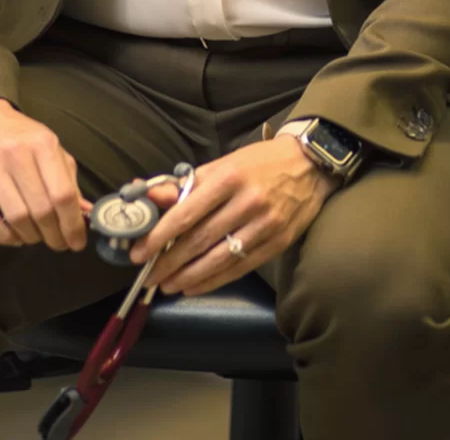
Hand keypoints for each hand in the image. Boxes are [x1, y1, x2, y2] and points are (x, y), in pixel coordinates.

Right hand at [0, 97, 88, 251]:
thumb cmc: (16, 134)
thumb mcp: (47, 145)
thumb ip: (67, 177)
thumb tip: (85, 212)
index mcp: (43, 144)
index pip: (63, 193)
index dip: (73, 224)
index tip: (76, 242)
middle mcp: (17, 153)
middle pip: (42, 209)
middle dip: (53, 235)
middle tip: (57, 244)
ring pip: (16, 217)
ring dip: (30, 236)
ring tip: (35, 238)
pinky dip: (3, 236)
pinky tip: (12, 237)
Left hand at [130, 136, 333, 295]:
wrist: (310, 165)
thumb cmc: (259, 163)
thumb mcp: (222, 164)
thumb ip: (186, 184)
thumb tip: (150, 197)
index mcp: (229, 177)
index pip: (187, 213)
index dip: (160, 236)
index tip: (140, 251)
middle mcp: (247, 202)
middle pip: (200, 240)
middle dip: (169, 261)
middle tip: (148, 275)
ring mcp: (265, 225)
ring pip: (219, 259)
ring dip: (188, 276)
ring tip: (168, 285)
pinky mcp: (278, 243)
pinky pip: (240, 267)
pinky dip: (214, 281)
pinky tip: (194, 286)